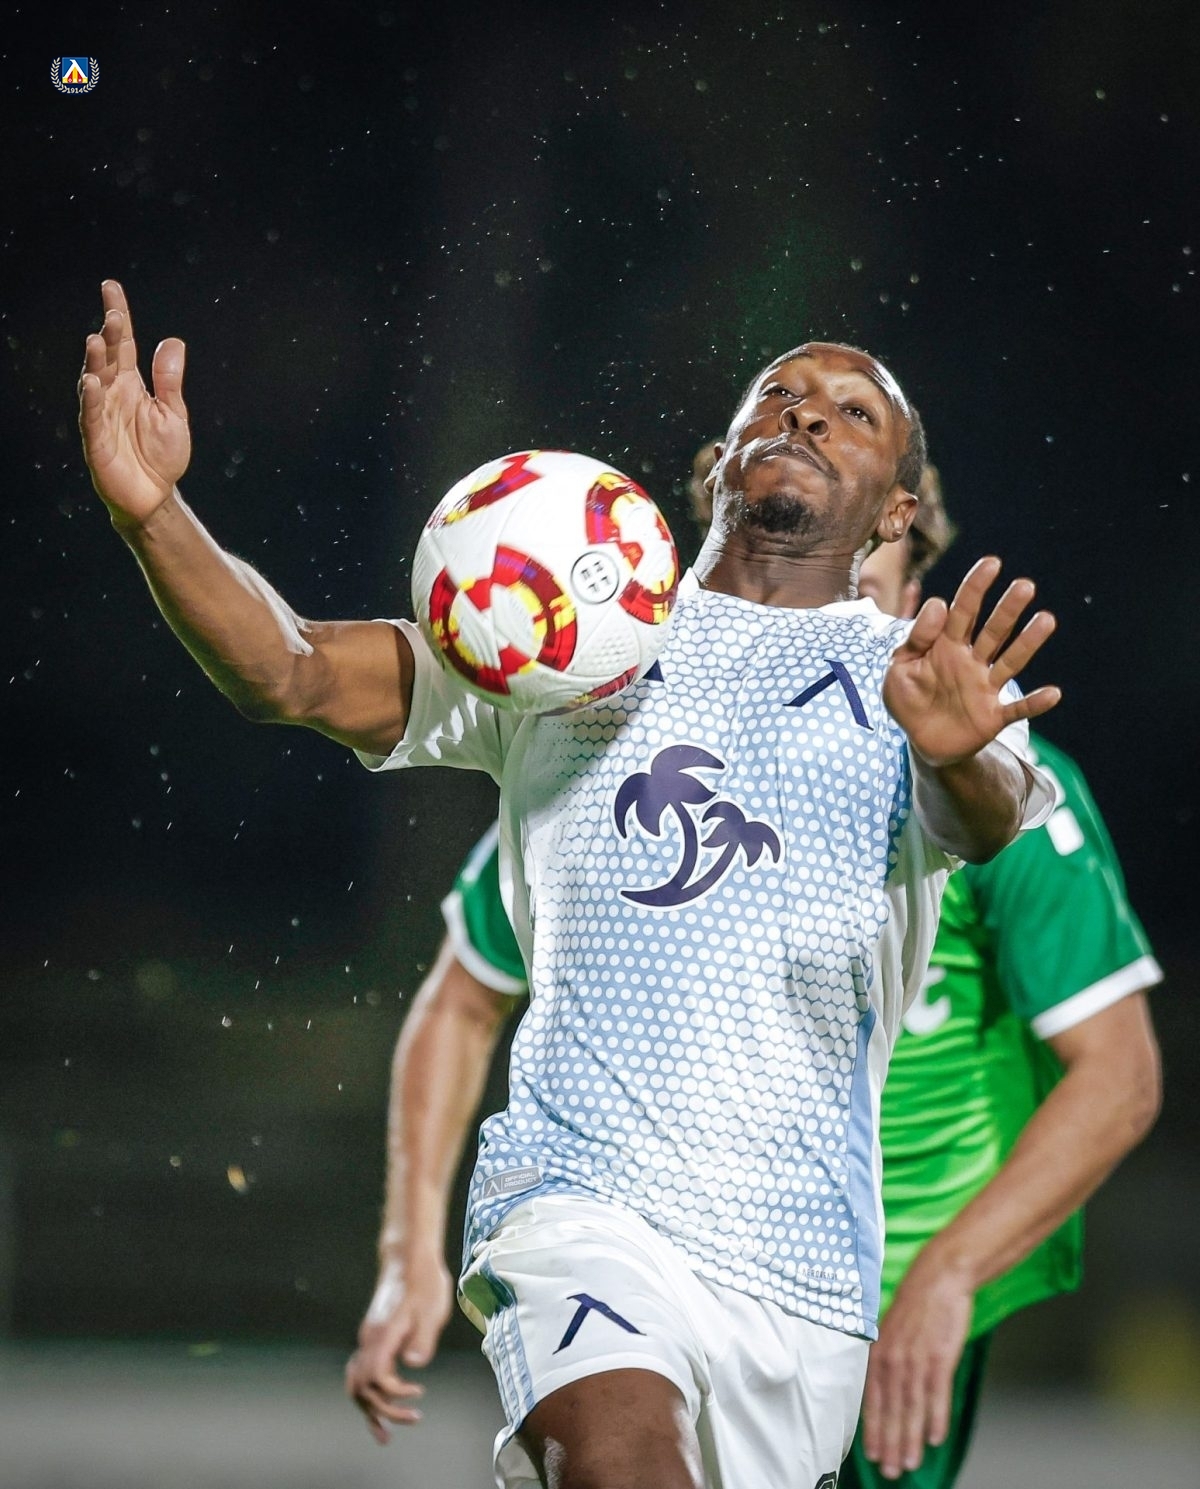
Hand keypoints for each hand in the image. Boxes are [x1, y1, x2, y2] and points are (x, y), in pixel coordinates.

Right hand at [78, 280, 190, 525]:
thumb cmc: (161, 455)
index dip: (118, 315)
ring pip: (95, 383)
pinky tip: (91, 381)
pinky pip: (91, 416)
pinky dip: (91, 399)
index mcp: (132, 385)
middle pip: (108, 359)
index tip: (111, 287)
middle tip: (113, 314)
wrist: (154, 496)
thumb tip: (173, 342)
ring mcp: (102, 415)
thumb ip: (169, 380)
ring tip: (97, 340)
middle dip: (109, 336)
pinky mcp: (97, 441)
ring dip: (95, 363)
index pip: (124, 344)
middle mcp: (113, 394)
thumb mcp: (173, 414)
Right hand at [345, 1252, 452, 1443]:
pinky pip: (362, 1372)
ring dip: (371, 1409)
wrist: (410, 1258)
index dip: (394, 1394)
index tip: (418, 1392)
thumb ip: (423, 1338)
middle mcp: (369, 1339)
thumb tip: (414, 1364)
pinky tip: (382, 1404)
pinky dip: (369, 1393)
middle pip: (362, 1388)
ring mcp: (368, 1338)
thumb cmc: (424, 1282)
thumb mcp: (433, 1309)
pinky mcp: (373, 1337)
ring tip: (384, 1433)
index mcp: (382, 1334)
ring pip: (357, 1383)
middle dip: (383, 1410)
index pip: (376, 1378)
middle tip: (413, 1419)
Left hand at [860, 1250, 974, 1479]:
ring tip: (910, 1464)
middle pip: (891, 1410)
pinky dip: (936, 1418)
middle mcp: (893, 1358)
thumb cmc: (915, 1305)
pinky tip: (935, 1438)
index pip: (872, 1400)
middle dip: (890, 1444)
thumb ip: (886, 1359)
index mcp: (878, 1353)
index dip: (872, 1430)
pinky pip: (937, 1394)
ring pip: (912, 1408)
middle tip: (891, 1472)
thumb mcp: (890, 1330)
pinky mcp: (939, 1357)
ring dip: (911, 1439)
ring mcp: (916, 1359)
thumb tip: (883, 1390)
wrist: (938, 1278)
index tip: (872, 1455)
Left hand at [883, 557, 1059, 766]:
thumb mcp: (899, 667)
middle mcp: (971, 661)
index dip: (975, 588)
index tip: (992, 563)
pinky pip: (1016, 709)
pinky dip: (1034, 703)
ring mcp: (985, 687)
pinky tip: (1053, 693)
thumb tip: (938, 603)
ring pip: (1010, 661)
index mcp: (946, 646)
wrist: (919, 741)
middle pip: (992, 631)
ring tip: (1046, 619)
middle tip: (1024, 586)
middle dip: (1007, 609)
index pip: (962, 611)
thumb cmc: (908, 699)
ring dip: (1027, 642)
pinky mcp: (992, 716)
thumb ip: (916, 637)